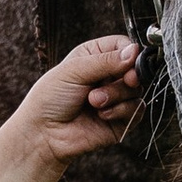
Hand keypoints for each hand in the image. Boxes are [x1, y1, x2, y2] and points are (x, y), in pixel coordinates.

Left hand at [3, 33, 143, 173]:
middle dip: (126, 77)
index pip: (124, 47)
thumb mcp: (75, 70)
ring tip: (93, 101)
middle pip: (135, 69)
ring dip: (117, 95)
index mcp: (95, 57)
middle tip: (124, 80)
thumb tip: (135, 51)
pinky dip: (121, 111)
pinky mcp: (121, 120)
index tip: (130, 60)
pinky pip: (137, 110)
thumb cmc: (50, 98)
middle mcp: (107, 76)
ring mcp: (115, 98)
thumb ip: (106, 60)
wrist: (44, 134)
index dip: (131, 53)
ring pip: (137, 90)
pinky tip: (102, 114)